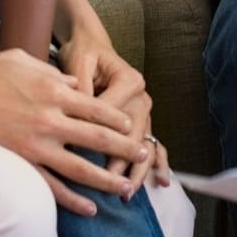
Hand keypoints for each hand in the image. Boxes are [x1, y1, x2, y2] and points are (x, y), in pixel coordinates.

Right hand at [0, 49, 148, 214]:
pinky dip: (73, 200)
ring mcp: (36, 145)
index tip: (131, 125)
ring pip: (81, 168)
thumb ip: (52, 72)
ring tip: (126, 188)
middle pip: (97, 138)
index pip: (97, 107)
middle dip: (124, 148)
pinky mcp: (21, 164)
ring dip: (107, 180)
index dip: (118, 118)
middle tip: (142, 154)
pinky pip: (52, 187)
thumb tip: (74, 85)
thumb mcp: (23, 59)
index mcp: (53, 89)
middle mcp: (50, 119)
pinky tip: (89, 208)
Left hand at [58, 33, 167, 190]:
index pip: (112, 114)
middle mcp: (141, 96)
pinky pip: (153, 143)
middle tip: (107, 183)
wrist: (92, 45)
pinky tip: (162, 181)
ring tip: (127, 191)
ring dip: (137, 169)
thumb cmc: (83, 54)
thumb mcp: (78, 64)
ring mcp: (144, 110)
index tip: (79, 155)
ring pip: (144, 144)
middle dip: (120, 161)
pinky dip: (158, 163)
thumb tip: (73, 119)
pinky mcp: (142, 120)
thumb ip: (79, 89)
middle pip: (132, 134)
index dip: (95, 135)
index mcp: (129, 80)